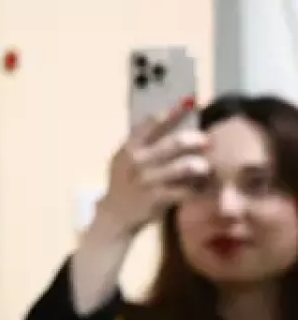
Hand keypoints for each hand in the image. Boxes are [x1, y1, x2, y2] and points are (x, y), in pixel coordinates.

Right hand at [96, 97, 209, 235]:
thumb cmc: (125, 183)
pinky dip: (196, 188)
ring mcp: (146, 181)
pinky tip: (199, 188)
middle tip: (206, 141)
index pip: (151, 123)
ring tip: (205, 167)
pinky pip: (185, 190)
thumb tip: (171, 117)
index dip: (173, 112)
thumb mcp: (124, 159)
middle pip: (175, 143)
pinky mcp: (156, 199)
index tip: (189, 102)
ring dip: (200, 165)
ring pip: (184, 167)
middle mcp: (137, 162)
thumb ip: (142, 142)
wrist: (114, 216)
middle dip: (195, 139)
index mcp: (129, 148)